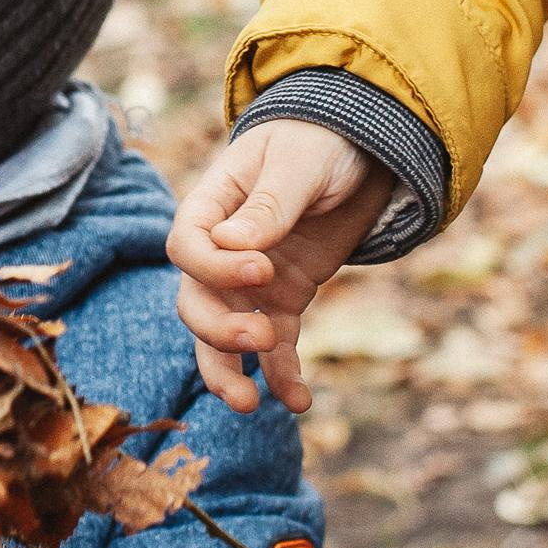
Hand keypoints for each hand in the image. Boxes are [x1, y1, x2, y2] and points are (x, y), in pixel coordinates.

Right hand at [167, 119, 392, 414]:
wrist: (360, 152)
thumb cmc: (319, 143)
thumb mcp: (299, 163)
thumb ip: (269, 204)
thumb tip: (230, 244)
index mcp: (212, 206)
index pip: (186, 247)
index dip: (215, 267)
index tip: (262, 270)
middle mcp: (220, 252)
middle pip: (195, 302)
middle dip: (218, 331)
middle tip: (262, 335)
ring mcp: (250, 283)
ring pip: (221, 337)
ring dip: (230, 371)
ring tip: (252, 403)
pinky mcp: (283, 302)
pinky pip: (275, 348)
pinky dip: (282, 377)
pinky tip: (298, 402)